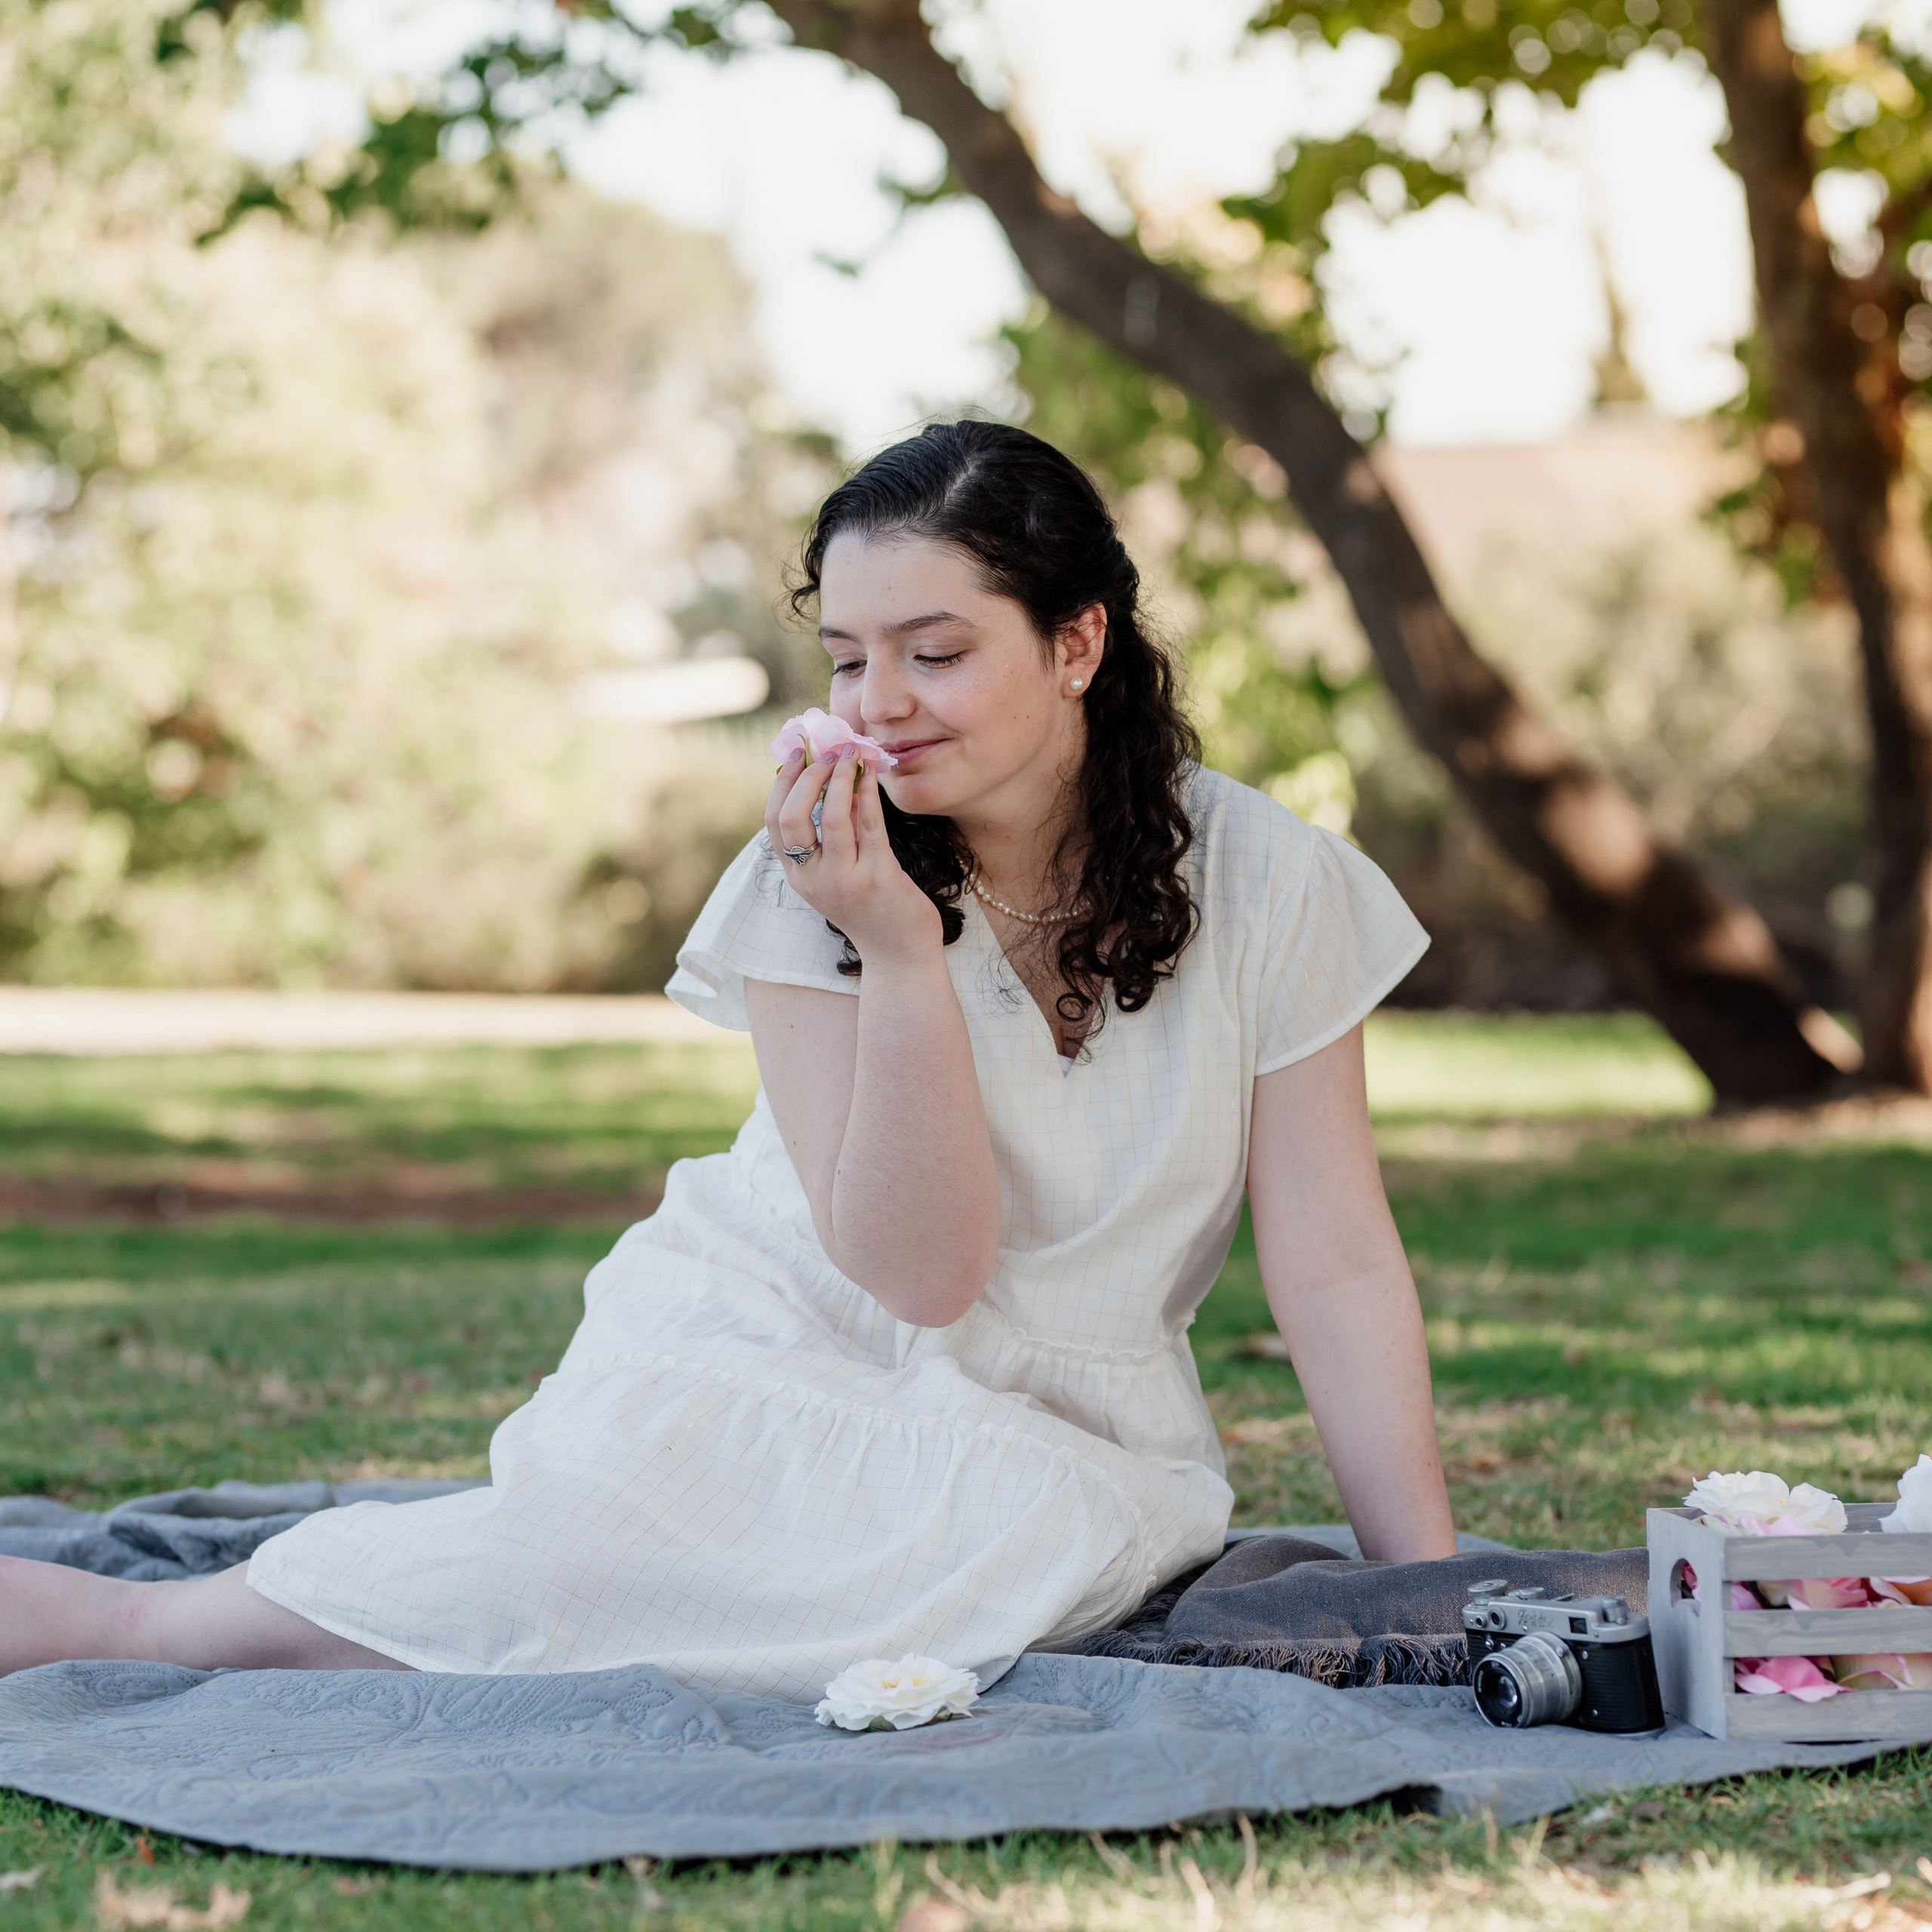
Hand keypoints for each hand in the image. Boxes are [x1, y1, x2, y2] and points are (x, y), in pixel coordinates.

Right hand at [765, 752, 941, 964]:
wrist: (899, 954)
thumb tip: (827, 777)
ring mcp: (845, 880)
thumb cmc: (870, 907)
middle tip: (827, 753)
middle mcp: (814, 879)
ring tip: (850, 754)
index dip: (783, 782)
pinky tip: (872, 773)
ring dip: (840, 778)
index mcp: (798, 876)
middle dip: (807, 777)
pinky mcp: (878, 877)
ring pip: (833, 817)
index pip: (774, 821)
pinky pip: (869, 824)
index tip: (797, 754)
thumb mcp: (836, 875)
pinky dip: (868, 792)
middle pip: (792, 817)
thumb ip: (828, 836)